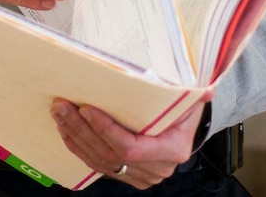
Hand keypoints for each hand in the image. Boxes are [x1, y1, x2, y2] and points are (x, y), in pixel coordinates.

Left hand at [50, 98, 208, 189]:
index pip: (132, 147)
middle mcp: (156, 168)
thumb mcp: (189, 97)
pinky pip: (98, 165)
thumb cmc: (183, 106)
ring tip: (59, 113)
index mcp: (172, 149)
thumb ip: (194, 93)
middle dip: (82, 129)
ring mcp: (141, 175)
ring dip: (75, 136)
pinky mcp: (128, 174)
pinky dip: (78, 147)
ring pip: (101, 161)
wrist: (184, 125)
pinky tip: (65, 130)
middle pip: (111, 154)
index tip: (86, 109)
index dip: (106, 130)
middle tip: (62, 105)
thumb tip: (207, 91)